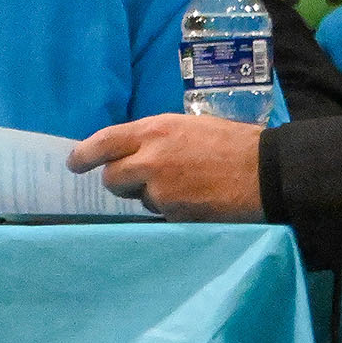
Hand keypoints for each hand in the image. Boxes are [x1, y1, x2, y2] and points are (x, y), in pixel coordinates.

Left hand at [68, 114, 266, 220]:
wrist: (268, 172)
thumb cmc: (232, 144)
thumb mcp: (188, 127)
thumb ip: (156, 138)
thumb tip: (133, 151)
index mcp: (153, 130)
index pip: (104, 142)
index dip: (84, 155)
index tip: (73, 164)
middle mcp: (150, 158)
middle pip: (112, 177)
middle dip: (122, 181)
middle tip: (141, 180)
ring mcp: (161, 190)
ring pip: (138, 199)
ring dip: (151, 196)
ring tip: (186, 186)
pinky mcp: (175, 214)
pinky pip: (162, 215)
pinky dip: (173, 210)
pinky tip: (197, 200)